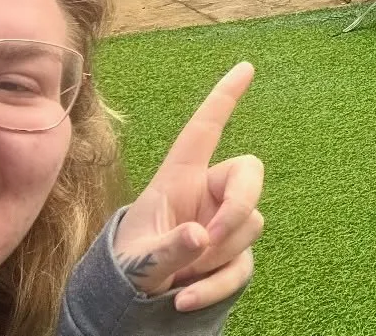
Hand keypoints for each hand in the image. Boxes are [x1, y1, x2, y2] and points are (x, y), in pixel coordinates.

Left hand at [111, 63, 263, 311]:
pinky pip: (245, 263)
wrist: (124, 308)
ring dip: (219, 255)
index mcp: (179, 180)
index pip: (204, 130)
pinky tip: (185, 301)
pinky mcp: (232, 255)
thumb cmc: (124, 270)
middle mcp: (206, 195)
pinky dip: (219, 285)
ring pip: (251, 223)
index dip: (223, 97)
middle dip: (239, 205)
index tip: (245, 67)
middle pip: (250, 172)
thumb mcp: (135, 263)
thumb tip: (202, 235)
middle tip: (211, 241)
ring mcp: (222, 224)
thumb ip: (167, 248)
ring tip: (179, 279)